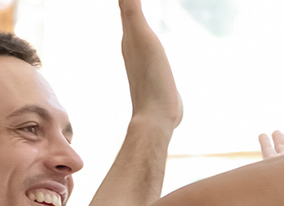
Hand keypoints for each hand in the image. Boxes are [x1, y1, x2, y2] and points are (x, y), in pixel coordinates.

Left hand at [119, 0, 181, 127]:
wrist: (158, 116)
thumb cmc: (151, 77)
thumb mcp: (142, 37)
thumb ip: (132, 10)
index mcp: (130, 35)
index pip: (126, 3)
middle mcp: (133, 44)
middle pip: (129, 13)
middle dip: (130, 2)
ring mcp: (144, 58)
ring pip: (138, 28)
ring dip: (137, 14)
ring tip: (136, 5)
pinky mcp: (156, 70)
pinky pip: (151, 43)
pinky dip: (149, 32)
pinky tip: (153, 39)